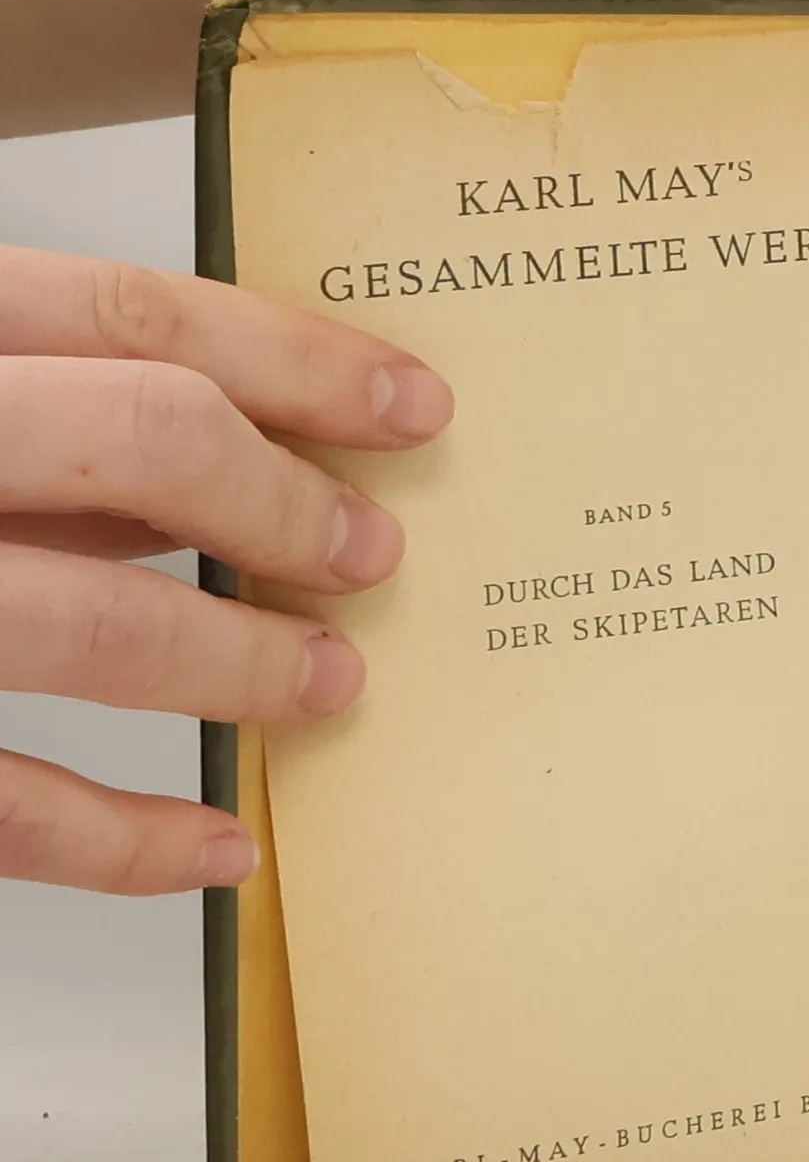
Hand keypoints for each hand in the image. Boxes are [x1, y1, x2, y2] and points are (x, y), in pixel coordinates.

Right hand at [0, 247, 452, 892]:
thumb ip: (31, 415)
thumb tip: (227, 459)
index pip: (135, 315)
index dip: (300, 360)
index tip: (413, 407)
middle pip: (144, 438)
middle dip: (286, 500)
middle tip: (370, 553)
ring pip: (91, 621)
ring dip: (238, 659)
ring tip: (327, 682)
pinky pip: (2, 807)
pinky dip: (126, 840)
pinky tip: (216, 847)